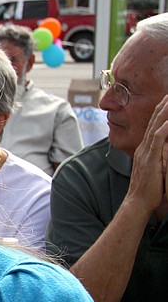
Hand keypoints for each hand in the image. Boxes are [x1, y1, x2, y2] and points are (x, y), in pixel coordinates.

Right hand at [129, 95, 167, 212]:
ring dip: (165, 111)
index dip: (160, 111)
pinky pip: (158, 138)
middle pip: (154, 120)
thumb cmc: (147, 189)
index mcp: (145, 148)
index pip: (152, 125)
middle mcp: (144, 147)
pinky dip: (165, 127)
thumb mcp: (152, 169)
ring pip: (156, 125)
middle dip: (163, 105)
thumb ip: (156, 157)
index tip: (166, 99)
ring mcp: (146, 151)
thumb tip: (163, 151)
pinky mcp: (151, 158)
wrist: (137, 202)